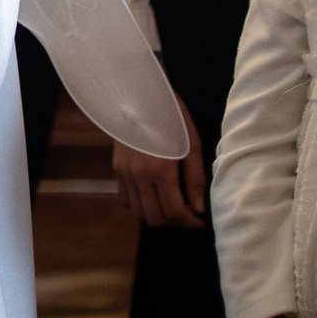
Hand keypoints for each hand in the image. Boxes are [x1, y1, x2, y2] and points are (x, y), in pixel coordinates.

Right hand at [112, 92, 206, 227]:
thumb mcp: (191, 144)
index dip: (189, 222)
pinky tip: (152, 197)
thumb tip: (198, 209)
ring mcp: (124, 173)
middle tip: (188, 216)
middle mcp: (139, 176)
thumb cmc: (171, 116)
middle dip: (174, 223)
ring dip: (156, 216)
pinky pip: (125, 200)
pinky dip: (139, 206)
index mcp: (160, 170)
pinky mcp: (117, 169)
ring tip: (171, 208)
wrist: (139, 94)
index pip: (174, 212)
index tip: (199, 221)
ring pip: (138, 213)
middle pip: (155, 218)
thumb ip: (195, 179)